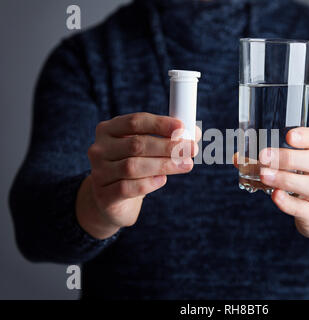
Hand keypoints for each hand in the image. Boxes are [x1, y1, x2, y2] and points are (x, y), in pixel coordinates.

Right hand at [76, 112, 199, 238]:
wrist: (112, 200)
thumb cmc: (135, 167)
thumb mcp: (149, 150)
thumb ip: (170, 138)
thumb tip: (194, 132)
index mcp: (109, 129)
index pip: (135, 121)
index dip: (160, 123)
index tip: (182, 127)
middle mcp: (100, 148)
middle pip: (137, 144)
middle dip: (168, 146)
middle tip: (191, 149)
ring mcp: (99, 172)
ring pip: (133, 166)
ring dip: (164, 165)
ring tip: (185, 165)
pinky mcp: (104, 195)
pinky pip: (128, 188)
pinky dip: (149, 183)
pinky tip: (162, 180)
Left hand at [258, 127, 308, 244]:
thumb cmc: (308, 182)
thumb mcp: (297, 169)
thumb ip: (268, 162)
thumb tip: (237, 158)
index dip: (306, 137)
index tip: (289, 135)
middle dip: (289, 158)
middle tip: (264, 155)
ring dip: (286, 179)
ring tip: (264, 175)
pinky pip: (304, 209)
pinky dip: (289, 203)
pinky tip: (275, 196)